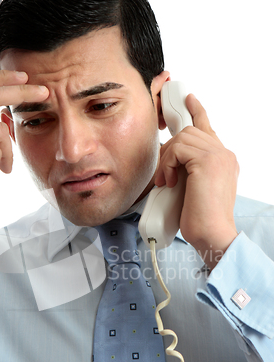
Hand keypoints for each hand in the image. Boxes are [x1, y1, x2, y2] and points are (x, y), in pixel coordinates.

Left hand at [155, 94, 238, 268]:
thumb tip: (171, 161)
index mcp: (224, 160)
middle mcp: (224, 154)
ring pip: (182, 138)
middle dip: (169, 149)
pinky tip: (170, 182)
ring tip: (166, 181)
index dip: (197, 112)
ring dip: (166, 159)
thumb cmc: (201, 219)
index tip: (189, 100)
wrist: (212, 235)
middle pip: (189, 132)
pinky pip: (178, 148)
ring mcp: (218, 155)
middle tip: (163, 172)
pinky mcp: (208, 161)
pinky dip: (167, 164)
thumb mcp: (194, 189)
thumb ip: (189, 170)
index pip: (208, 128)